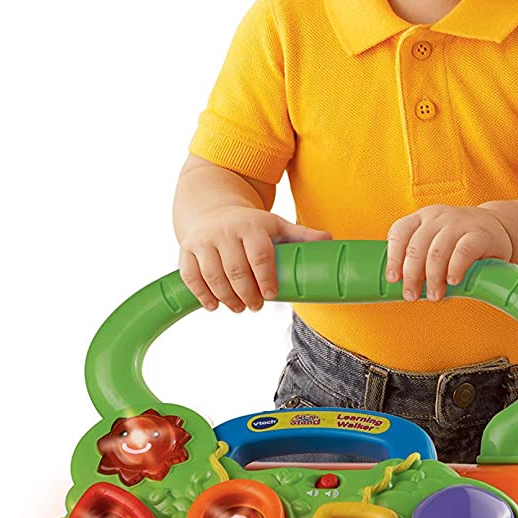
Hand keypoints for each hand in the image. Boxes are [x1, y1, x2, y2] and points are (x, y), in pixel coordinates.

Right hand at [179, 208, 330, 311]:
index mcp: (251, 226)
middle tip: (255, 306)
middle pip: (236, 270)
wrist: (214, 210)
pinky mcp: (186, 250)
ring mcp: (203, 240)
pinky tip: (213, 305)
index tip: (270, 295)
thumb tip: (331, 241)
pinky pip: (190, 276)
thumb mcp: (276, 226)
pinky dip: (201, 294)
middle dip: (247, 293)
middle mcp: (225, 231)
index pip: (260, 255)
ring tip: (238, 307)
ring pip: (213, 275)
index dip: (265, 278)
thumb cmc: (251, 226)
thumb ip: (301, 236)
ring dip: (227, 298)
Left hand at [386, 205, 512, 301]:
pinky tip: (453, 281)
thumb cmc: (460, 242)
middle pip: (416, 247)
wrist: (497, 228)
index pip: (400, 232)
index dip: (393, 257)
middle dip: (411, 275)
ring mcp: (459, 223)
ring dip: (433, 278)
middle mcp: (438, 217)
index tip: (393, 279)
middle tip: (412, 295)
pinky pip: (462, 252)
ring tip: (434, 295)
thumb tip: (408, 289)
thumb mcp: (436, 242)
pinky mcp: (479, 234)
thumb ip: (421, 259)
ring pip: (437, 252)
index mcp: (422, 218)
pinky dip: (454, 269)